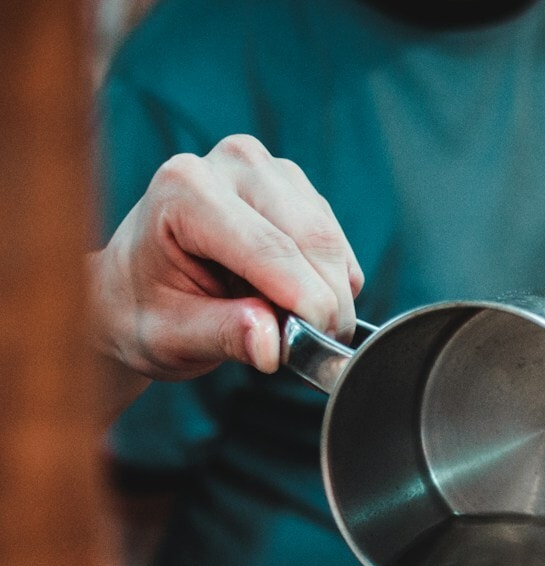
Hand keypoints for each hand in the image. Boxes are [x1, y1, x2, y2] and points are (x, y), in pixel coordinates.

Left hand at [90, 134, 362, 380]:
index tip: (319, 347)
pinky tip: (290, 296)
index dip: (306, 302)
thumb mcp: (170, 336)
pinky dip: (330, 282)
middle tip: (311, 348)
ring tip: (286, 323)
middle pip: (312, 239)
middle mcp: (231, 164)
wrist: (132, 289)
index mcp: (184, 189)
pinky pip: (338, 245)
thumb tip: (274, 345)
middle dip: (326, 301)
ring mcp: (269, 170)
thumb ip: (222, 337)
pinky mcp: (296, 187)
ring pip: (332, 242)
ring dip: (329, 294)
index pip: (268, 248)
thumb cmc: (144, 309)